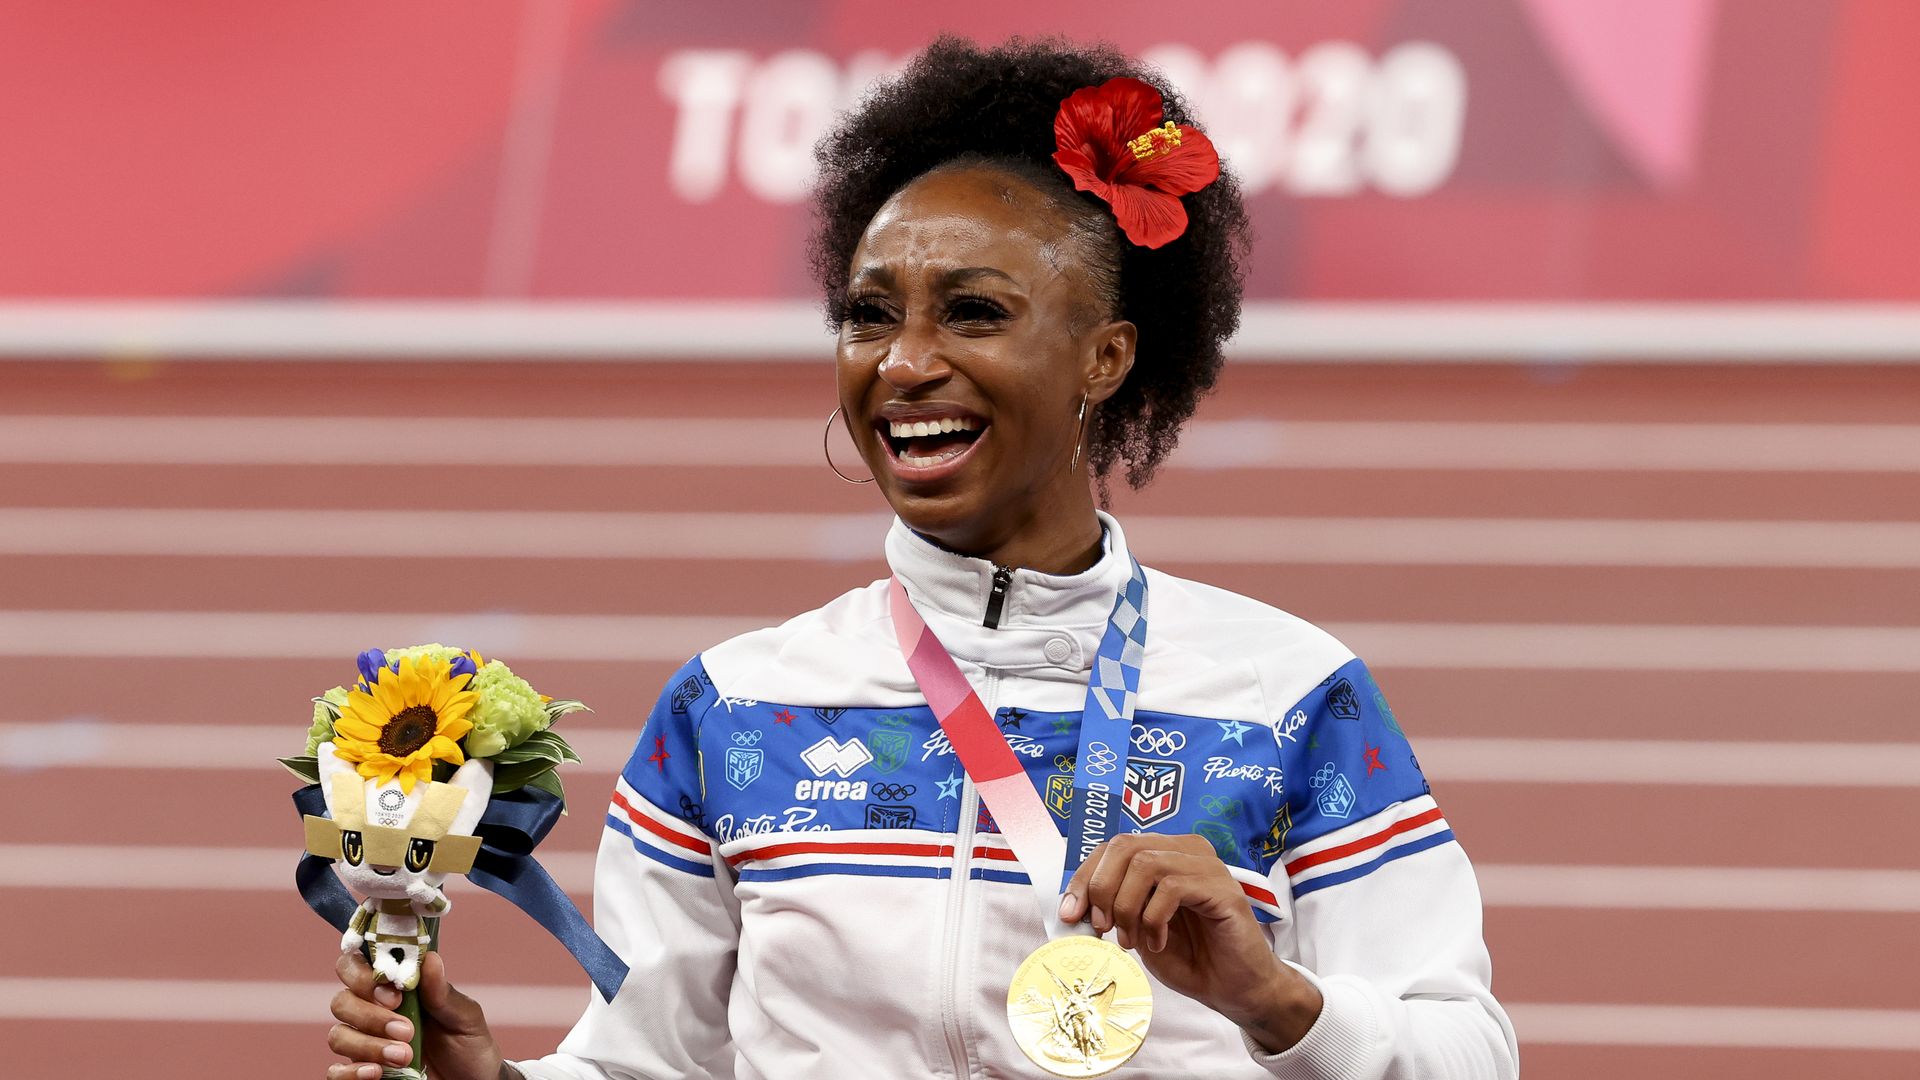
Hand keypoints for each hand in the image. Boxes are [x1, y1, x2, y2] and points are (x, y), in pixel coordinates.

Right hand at [328, 948, 509, 1079]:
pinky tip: (377, 1073)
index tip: (395, 992)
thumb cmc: (468, 1042)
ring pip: (338, 1036)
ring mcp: (364, 1043)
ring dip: (368, 1045)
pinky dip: (351, 1072)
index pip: (356, 965)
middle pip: (341, 1002)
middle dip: (370, 1015)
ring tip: (405, 1056)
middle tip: (405, 1029)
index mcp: (394, 988)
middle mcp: (372, 1012)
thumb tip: (430, 959)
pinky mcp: (361, 1072)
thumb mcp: (463, 1015)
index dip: (364, 975)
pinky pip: (335, 1072)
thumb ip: (441, 992)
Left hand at [1059, 833, 1322, 1052]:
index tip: (1070, 913)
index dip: (1085, 877)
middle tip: (1102, 928)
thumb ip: (1110, 910)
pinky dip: (1153, 919)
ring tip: (1130, 940)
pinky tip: (1157, 943)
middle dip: (1101, 889)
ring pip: (1145, 864)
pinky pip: (1170, 887)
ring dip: (1126, 907)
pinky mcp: (1222, 888)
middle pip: (1125, 846)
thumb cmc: (1188, 958)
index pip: (1113, 847)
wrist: (1233, 989)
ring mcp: (1207, 866)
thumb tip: (1072, 906)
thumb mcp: (1136, 930)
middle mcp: (1187, 850)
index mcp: (1165, 853)